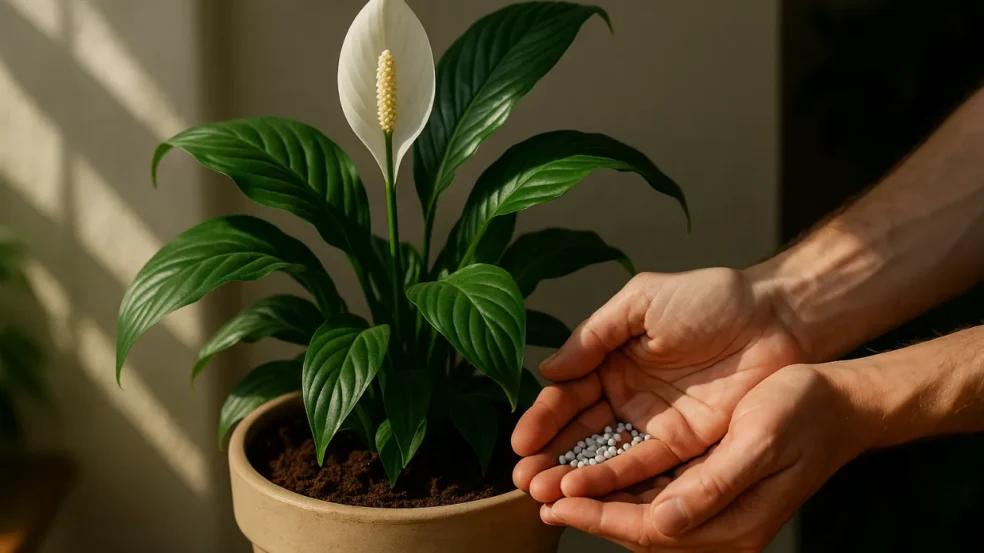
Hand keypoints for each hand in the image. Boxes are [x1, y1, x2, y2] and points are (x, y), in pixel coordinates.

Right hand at [511, 268, 806, 503]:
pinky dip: (614, 481)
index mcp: (612, 360)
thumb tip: (548, 369)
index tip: (520, 443)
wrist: (775, 316)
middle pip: (579, 433)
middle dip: (549, 457)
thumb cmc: (711, 297)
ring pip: (606, 456)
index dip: (543, 419)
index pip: (568, 396)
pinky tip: (584, 493)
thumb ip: (594, 334)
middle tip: (523, 480)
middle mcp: (628, 396)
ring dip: (573, 477)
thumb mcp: (642, 302)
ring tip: (542, 494)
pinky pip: (646, 468)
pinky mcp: (688, 445)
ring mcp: (656, 423)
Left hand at [539, 364, 869, 551]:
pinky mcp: (707, 484)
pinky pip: (653, 489)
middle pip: (635, 525)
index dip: (598, 515)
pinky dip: (618, 481)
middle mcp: (717, 522)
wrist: (840, 402)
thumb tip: (663, 523)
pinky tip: (590, 468)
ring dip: (595, 497)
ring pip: (639, 509)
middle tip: (535, 492)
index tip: (555, 501)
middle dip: (584, 509)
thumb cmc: (804, 414)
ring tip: (549, 482)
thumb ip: (713, 487)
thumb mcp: (760, 441)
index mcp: (731, 521)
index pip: (648, 529)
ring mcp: (712, 505)